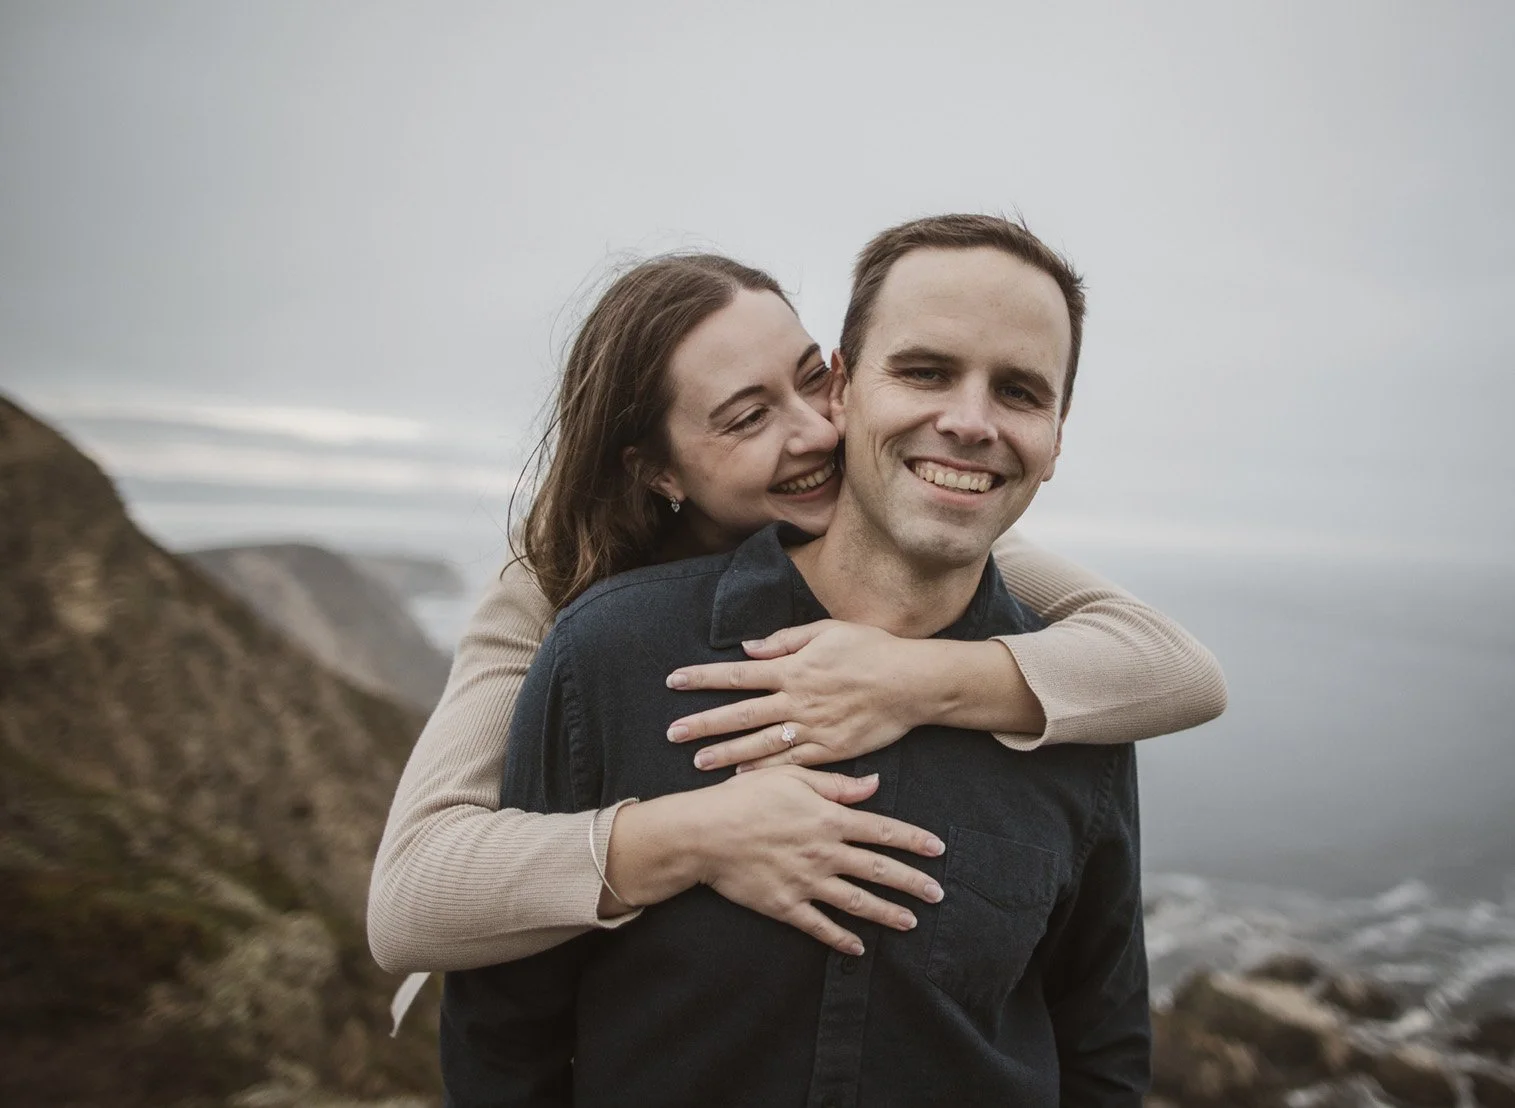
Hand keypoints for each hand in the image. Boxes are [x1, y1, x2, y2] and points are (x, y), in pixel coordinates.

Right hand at [644, 766, 945, 954]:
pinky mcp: (786, 905)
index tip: (938, 850)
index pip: (883, 830)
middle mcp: (824, 853)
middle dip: (913, 882)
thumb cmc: (744, 797)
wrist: (704, 833)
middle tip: (938, 893)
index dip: (914, 841)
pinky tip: (857, 947)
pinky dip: (841, 939)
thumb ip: (836, 784)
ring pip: (857, 902)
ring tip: (911, 922)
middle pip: (878, 870)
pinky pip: (820, 926)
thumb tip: (874, 784)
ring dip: (887, 914)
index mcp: (829, 819)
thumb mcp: (792, 777)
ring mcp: (806, 882)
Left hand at [664, 620, 927, 770]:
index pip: (737, 674)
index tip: (674, 681)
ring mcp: (812, 729)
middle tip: (672, 733)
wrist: (912, 683)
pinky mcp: (830, 751)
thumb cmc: (872, 649)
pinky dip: (765, 770)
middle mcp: (797, 700)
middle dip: (703, 723)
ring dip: (726, 753)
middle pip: (740, 715)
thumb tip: (749, 648)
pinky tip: (741, 776)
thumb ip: (785, 640)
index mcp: (793, 669)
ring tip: (697, 762)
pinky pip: (790, 764)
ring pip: (760, 744)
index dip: (703, 678)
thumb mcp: (827, 631)